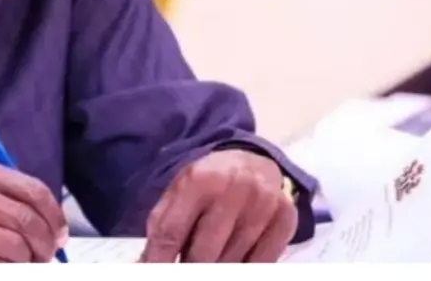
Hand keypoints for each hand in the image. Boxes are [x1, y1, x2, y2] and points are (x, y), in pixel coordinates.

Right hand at [0, 157, 67, 261]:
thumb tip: (51, 226)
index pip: (32, 190)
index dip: (54, 217)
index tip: (59, 236)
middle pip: (27, 218)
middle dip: (45, 246)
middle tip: (45, 259)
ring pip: (14, 246)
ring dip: (24, 263)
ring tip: (17, 266)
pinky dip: (2, 271)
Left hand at [140, 150, 297, 262]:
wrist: (253, 162)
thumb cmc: (208, 183)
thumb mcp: (179, 192)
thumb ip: (161, 227)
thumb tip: (145, 264)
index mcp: (199, 180)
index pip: (172, 232)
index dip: (159, 260)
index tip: (154, 273)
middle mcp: (233, 190)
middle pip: (203, 253)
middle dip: (189, 267)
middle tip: (185, 266)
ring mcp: (263, 205)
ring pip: (232, 262)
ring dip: (217, 266)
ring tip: (209, 258)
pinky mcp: (285, 219)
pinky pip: (261, 263)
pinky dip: (243, 267)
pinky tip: (233, 259)